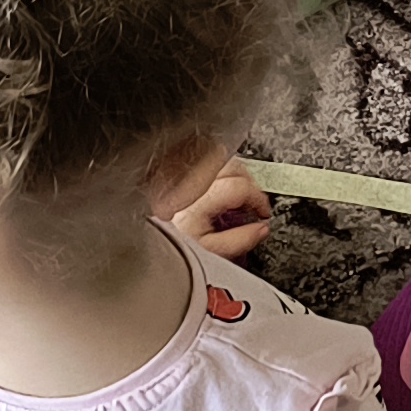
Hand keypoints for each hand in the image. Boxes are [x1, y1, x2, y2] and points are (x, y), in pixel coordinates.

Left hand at [156, 153, 272, 259]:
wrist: (147, 244)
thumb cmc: (172, 248)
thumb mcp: (210, 252)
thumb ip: (240, 240)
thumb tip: (262, 229)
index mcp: (198, 203)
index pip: (239, 187)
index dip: (258, 199)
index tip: (263, 211)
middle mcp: (189, 185)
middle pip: (232, 166)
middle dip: (250, 182)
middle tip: (254, 201)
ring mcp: (181, 176)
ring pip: (217, 157)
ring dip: (234, 172)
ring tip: (238, 191)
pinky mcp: (173, 174)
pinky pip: (201, 159)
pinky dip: (216, 168)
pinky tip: (217, 184)